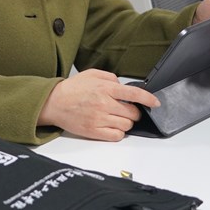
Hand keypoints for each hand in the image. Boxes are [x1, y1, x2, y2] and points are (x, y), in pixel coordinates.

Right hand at [37, 70, 159, 141]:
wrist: (53, 103)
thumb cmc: (72, 89)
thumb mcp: (91, 74)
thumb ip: (110, 77)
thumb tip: (123, 85)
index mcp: (105, 88)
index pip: (134, 94)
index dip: (148, 99)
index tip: (155, 103)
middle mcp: (104, 104)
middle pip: (133, 113)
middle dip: (134, 112)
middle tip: (126, 110)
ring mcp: (99, 119)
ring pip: (126, 125)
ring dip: (126, 122)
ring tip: (116, 117)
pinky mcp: (94, 131)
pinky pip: (116, 135)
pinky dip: (118, 132)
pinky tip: (111, 126)